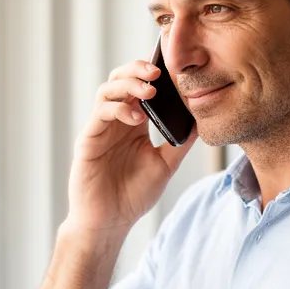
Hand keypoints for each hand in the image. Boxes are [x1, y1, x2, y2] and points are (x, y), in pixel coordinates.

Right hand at [67, 60, 197, 233]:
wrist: (110, 222)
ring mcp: (100, 128)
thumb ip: (180, 142)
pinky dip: (119, 109)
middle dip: (138, 69)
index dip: (152, 72)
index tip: (172, 66)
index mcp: (133, 123)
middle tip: (158, 71)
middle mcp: (115, 121)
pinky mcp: (88, 139)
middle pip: (120, 79)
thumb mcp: (165, 164)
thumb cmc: (133, 195)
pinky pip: (100, 114)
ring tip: (150, 91)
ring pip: (107, 90)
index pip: (139, 86)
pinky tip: (137, 118)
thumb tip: (201, 120)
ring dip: (129, 85)